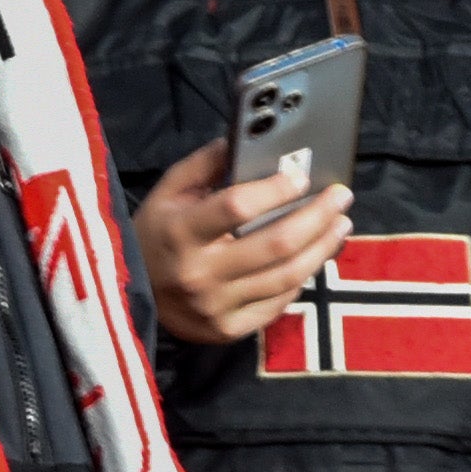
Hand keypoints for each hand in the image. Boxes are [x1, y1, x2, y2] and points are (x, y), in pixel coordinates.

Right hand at [133, 136, 349, 349]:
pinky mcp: (227, 330)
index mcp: (180, 232)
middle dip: (317, 216)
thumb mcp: (167, 192)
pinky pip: (278, 304)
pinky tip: (314, 258)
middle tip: (342, 197)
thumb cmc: (155, 235)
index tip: (301, 176)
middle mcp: (199, 273)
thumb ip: (206, 165)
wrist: (129, 295)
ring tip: (341, 225)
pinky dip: (302, 279)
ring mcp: (216, 307)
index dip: (275, 189)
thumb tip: (247, 141)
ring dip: (322, 248)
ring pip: (287, 276)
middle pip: (276, 244)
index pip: (236, 207)